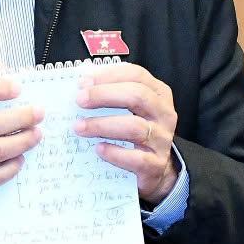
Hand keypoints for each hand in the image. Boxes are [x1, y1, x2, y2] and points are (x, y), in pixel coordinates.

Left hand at [75, 63, 179, 204]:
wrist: (154, 168)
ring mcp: (162, 140)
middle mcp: (164, 114)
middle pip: (137, 96)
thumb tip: (82, 83)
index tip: (84, 82)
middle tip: (79, 100)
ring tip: (79, 127)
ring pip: (135, 127)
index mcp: (159, 94)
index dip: (109, 76)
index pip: (137, 75)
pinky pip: (136, 158)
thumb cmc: (135, 132)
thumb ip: (111, 93)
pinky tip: (98, 149)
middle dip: (104, 95)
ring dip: (102, 125)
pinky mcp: (156, 165)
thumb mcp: (130, 109)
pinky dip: (115, 153)